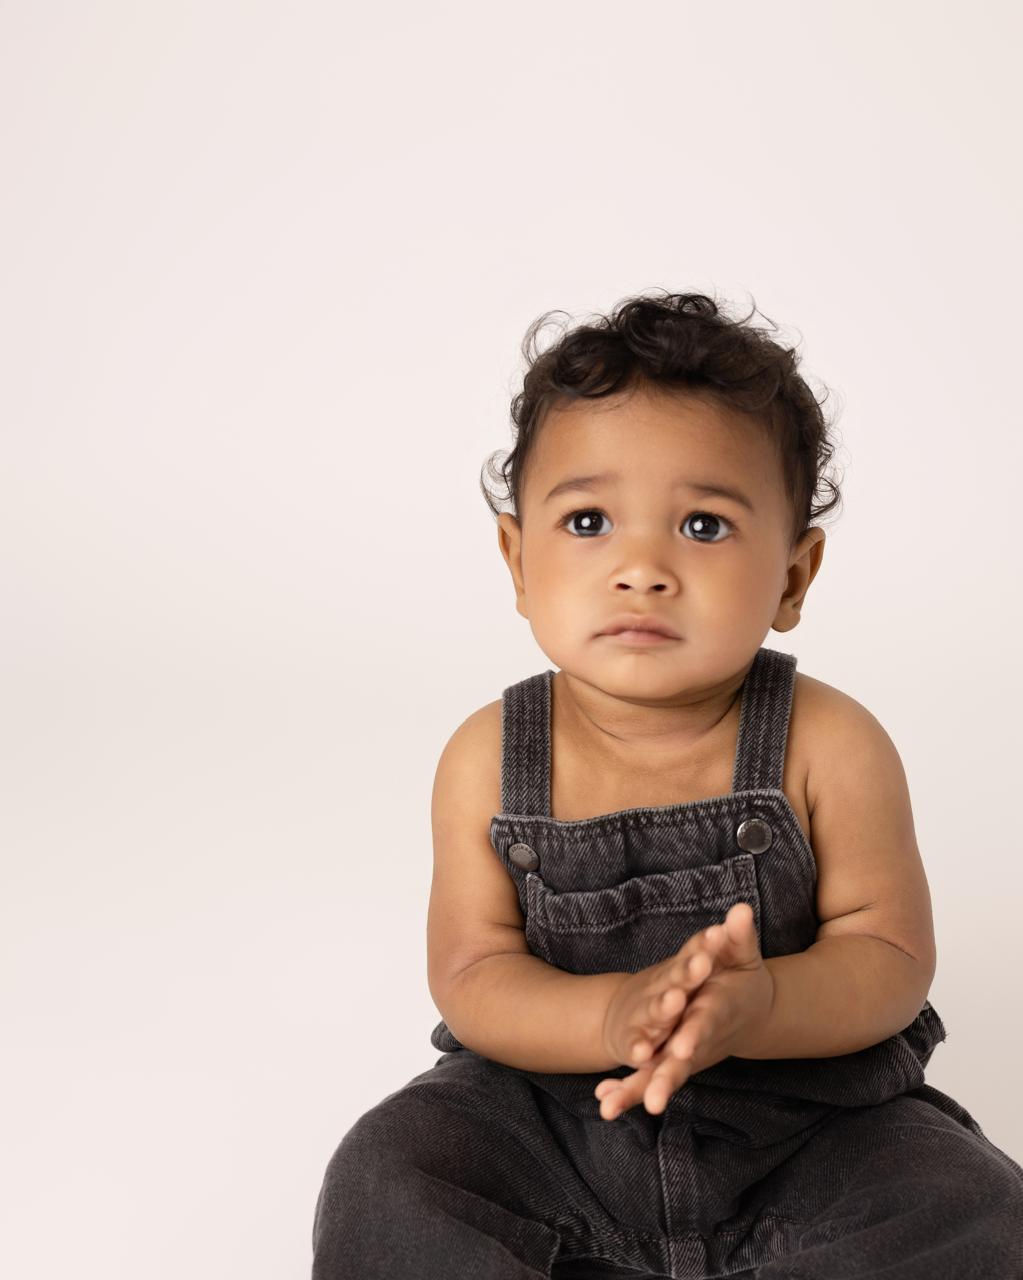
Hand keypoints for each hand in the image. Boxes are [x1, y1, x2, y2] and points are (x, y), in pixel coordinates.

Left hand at [595, 902, 773, 1118]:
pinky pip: (648, 1077)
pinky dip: (627, 1091)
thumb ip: (739, 935)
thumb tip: (741, 911)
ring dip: (637, 1090)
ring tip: (611, 1107)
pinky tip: (603, 1103)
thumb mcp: (742, 953)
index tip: (682, 1048)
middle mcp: (700, 1038)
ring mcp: (686, 1053)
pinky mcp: (672, 1060)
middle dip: (667, 1079)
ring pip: (660, 1075)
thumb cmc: (742, 976)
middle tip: (653, 1099)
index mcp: (717, 1011)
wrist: (749, 1010)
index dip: (695, 1034)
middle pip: (683, 1062)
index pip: (706, 1023)